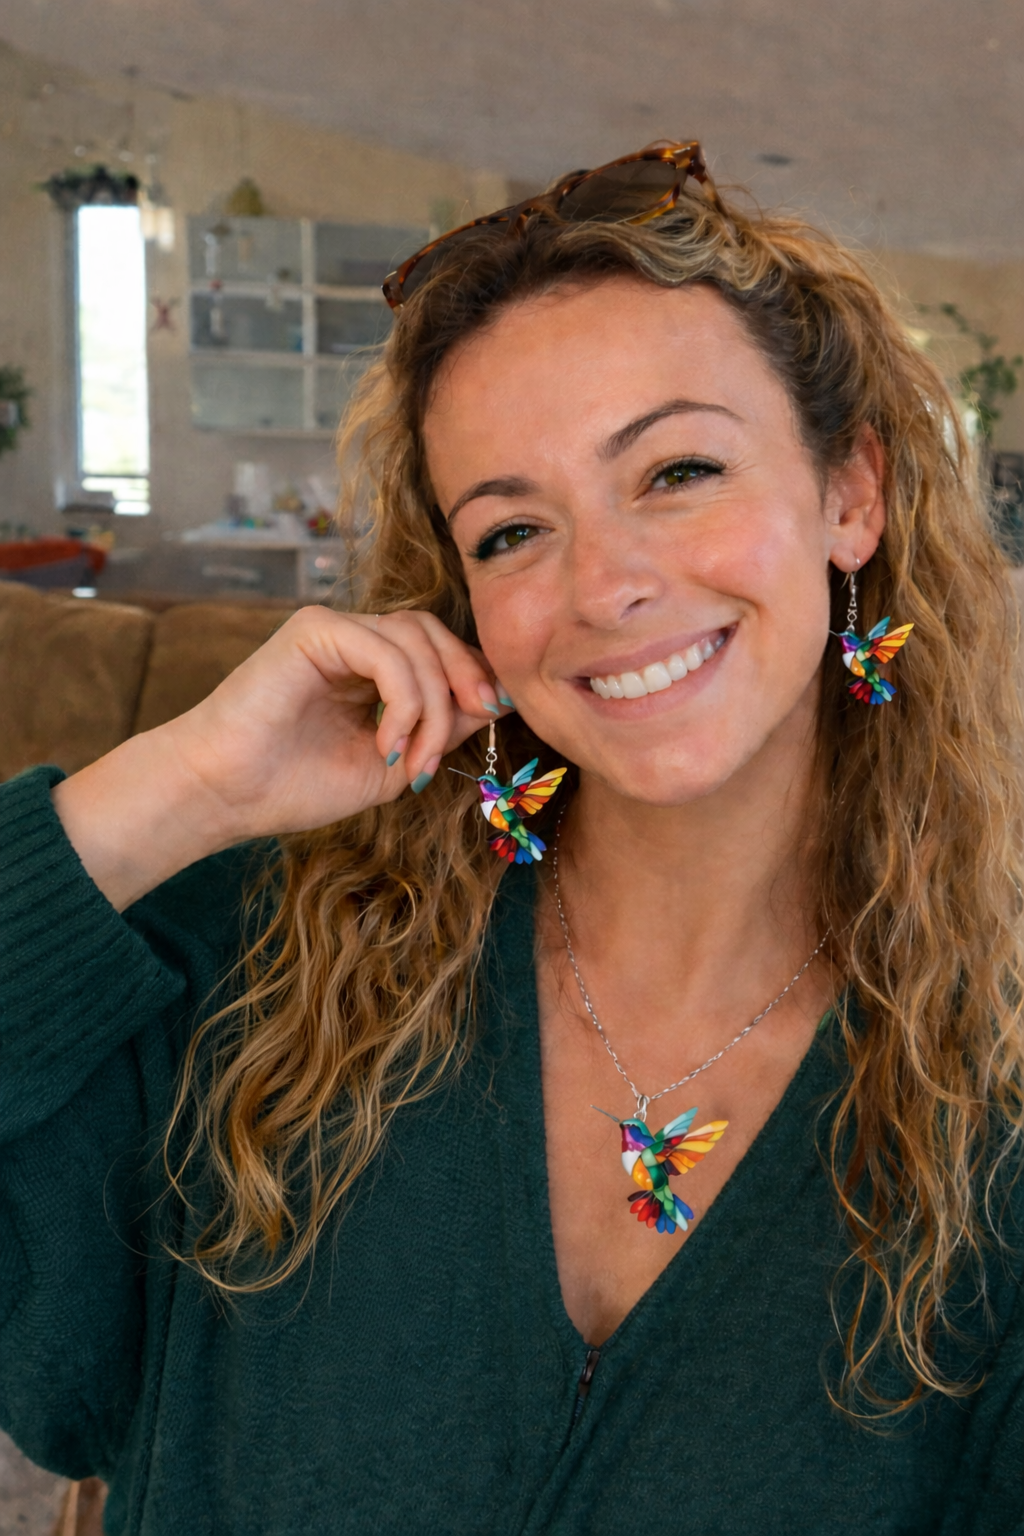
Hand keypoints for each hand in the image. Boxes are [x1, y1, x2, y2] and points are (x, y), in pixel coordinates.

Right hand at [52, 607, 508, 909]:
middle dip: (467, 674)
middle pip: (434, 632)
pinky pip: (384, 649)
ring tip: (415, 757)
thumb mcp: (392, 763)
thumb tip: (498, 701)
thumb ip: (440, 730)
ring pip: (415, 638)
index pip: (439, 650)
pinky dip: (403, 698)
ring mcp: (333, 630)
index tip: (497, 714)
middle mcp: (354, 641)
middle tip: (483, 715)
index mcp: (371, 670)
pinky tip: (388, 741)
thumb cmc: (294, 786)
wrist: (226, 796)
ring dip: (432, 703)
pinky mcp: (314, 630)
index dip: (473, 675)